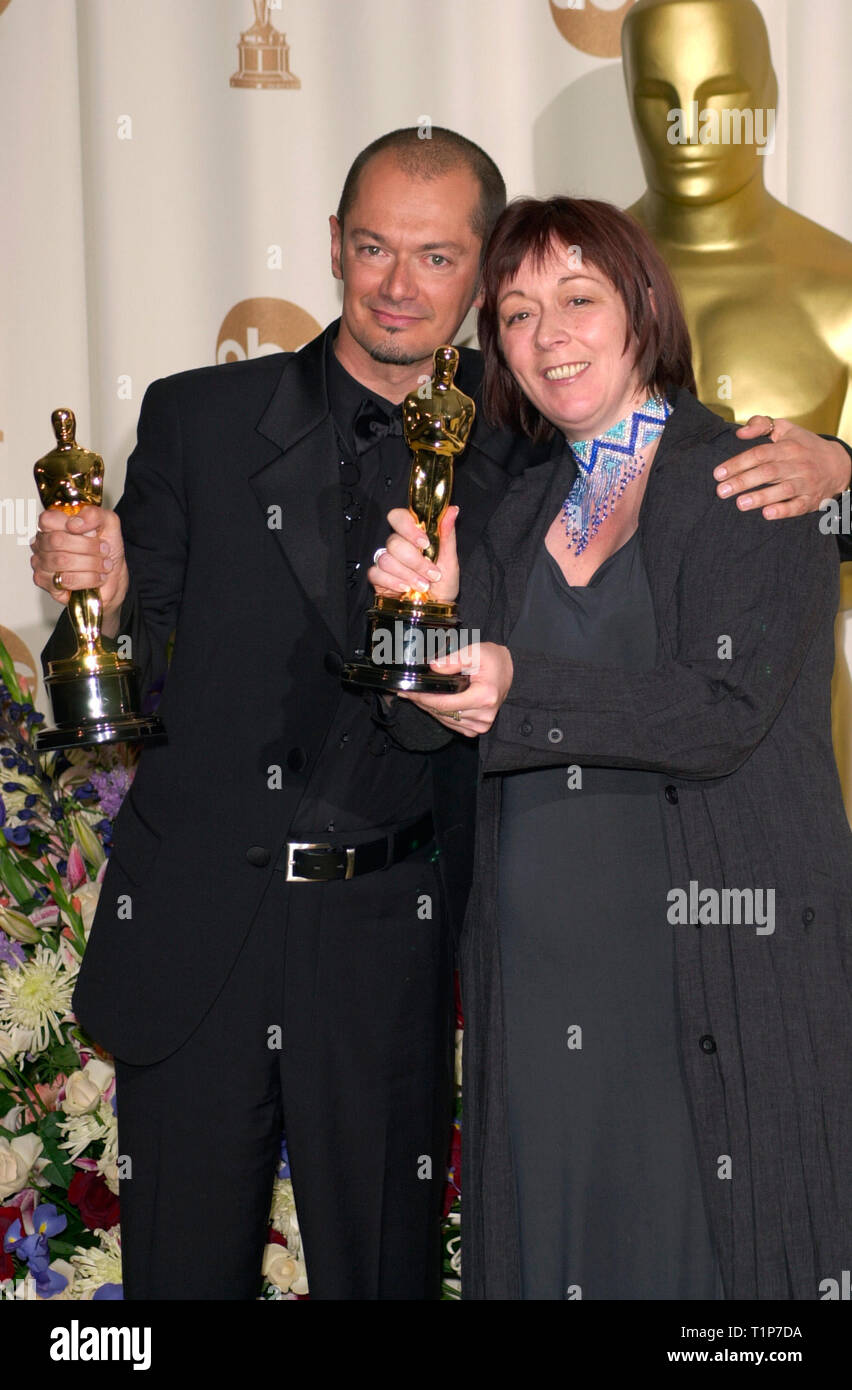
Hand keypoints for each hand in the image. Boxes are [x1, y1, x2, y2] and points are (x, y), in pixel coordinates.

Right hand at [30, 504, 128, 617]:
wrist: (114, 578)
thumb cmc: (107, 551)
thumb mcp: (108, 524)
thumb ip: (93, 514)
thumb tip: (74, 522)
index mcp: (54, 525)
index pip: (47, 519)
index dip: (70, 525)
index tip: (91, 532)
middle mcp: (44, 543)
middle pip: (56, 540)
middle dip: (88, 547)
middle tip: (103, 550)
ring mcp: (42, 564)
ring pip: (62, 561)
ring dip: (91, 564)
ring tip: (103, 565)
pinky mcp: (48, 584)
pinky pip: (66, 580)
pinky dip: (88, 579)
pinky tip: (96, 577)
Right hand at [367, 505, 459, 603]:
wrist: (436, 609)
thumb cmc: (443, 584)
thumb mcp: (450, 560)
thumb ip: (447, 534)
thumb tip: (452, 510)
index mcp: (413, 536)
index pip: (399, 517)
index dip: (408, 527)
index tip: (425, 543)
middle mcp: (398, 546)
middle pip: (393, 541)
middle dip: (414, 560)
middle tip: (431, 573)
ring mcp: (386, 562)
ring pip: (386, 559)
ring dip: (408, 575)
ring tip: (423, 586)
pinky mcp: (378, 578)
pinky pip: (376, 573)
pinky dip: (393, 583)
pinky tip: (405, 589)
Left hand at [397, 640, 513, 737]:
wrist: (510, 671)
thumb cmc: (493, 660)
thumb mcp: (475, 651)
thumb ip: (454, 659)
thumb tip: (433, 667)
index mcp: (484, 697)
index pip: (444, 704)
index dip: (423, 698)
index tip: (407, 691)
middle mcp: (483, 715)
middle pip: (442, 713)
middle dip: (421, 702)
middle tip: (404, 692)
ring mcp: (481, 725)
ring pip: (445, 720)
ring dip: (429, 708)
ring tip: (414, 696)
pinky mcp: (477, 728)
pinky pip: (452, 724)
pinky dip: (440, 714)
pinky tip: (430, 703)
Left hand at [714, 416, 851, 518]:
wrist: (839, 465)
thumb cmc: (805, 447)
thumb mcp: (786, 429)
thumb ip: (761, 424)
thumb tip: (740, 432)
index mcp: (788, 447)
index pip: (759, 454)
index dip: (738, 463)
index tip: (718, 474)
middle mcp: (797, 464)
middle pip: (768, 472)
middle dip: (743, 482)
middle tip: (721, 491)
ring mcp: (805, 483)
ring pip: (782, 489)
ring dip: (761, 497)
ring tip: (740, 504)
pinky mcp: (810, 500)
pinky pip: (797, 506)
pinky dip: (783, 510)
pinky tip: (767, 514)